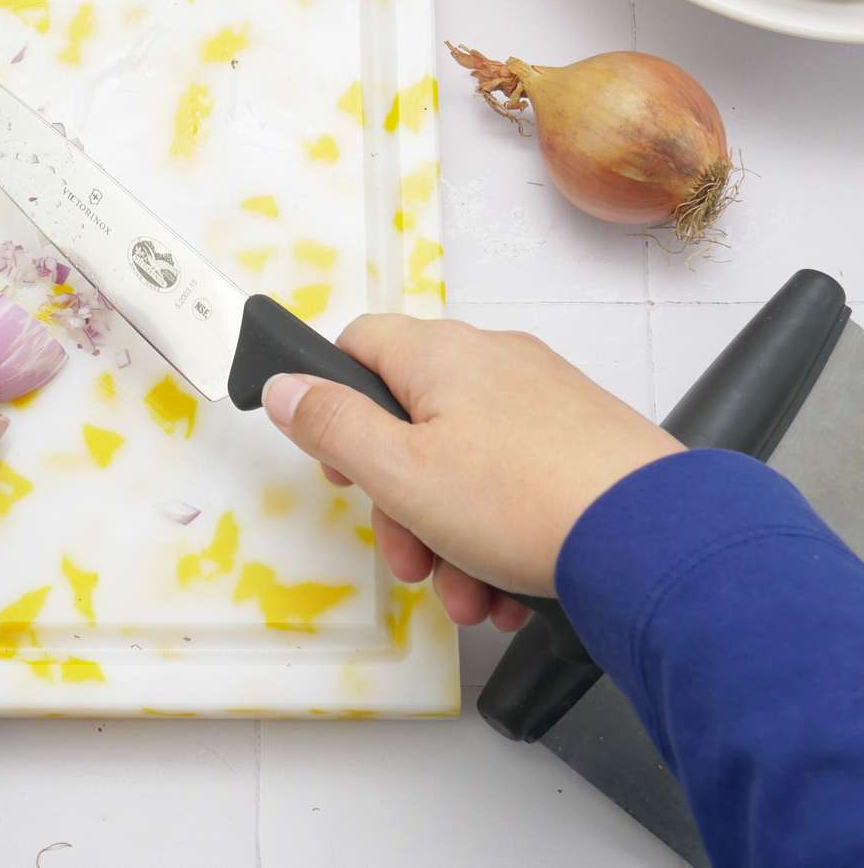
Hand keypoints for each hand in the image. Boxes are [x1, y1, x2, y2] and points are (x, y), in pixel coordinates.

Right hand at [262, 316, 681, 627]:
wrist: (654, 540)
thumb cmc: (521, 499)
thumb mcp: (397, 471)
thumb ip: (330, 424)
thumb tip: (285, 386)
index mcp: (440, 354)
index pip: (359, 344)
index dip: (333, 402)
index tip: (341, 465)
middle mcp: (494, 362)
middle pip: (413, 421)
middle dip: (400, 503)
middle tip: (409, 558)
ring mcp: (546, 401)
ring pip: (467, 464)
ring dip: (451, 536)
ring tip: (468, 594)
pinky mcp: (586, 441)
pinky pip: (518, 483)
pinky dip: (502, 534)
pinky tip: (509, 589)